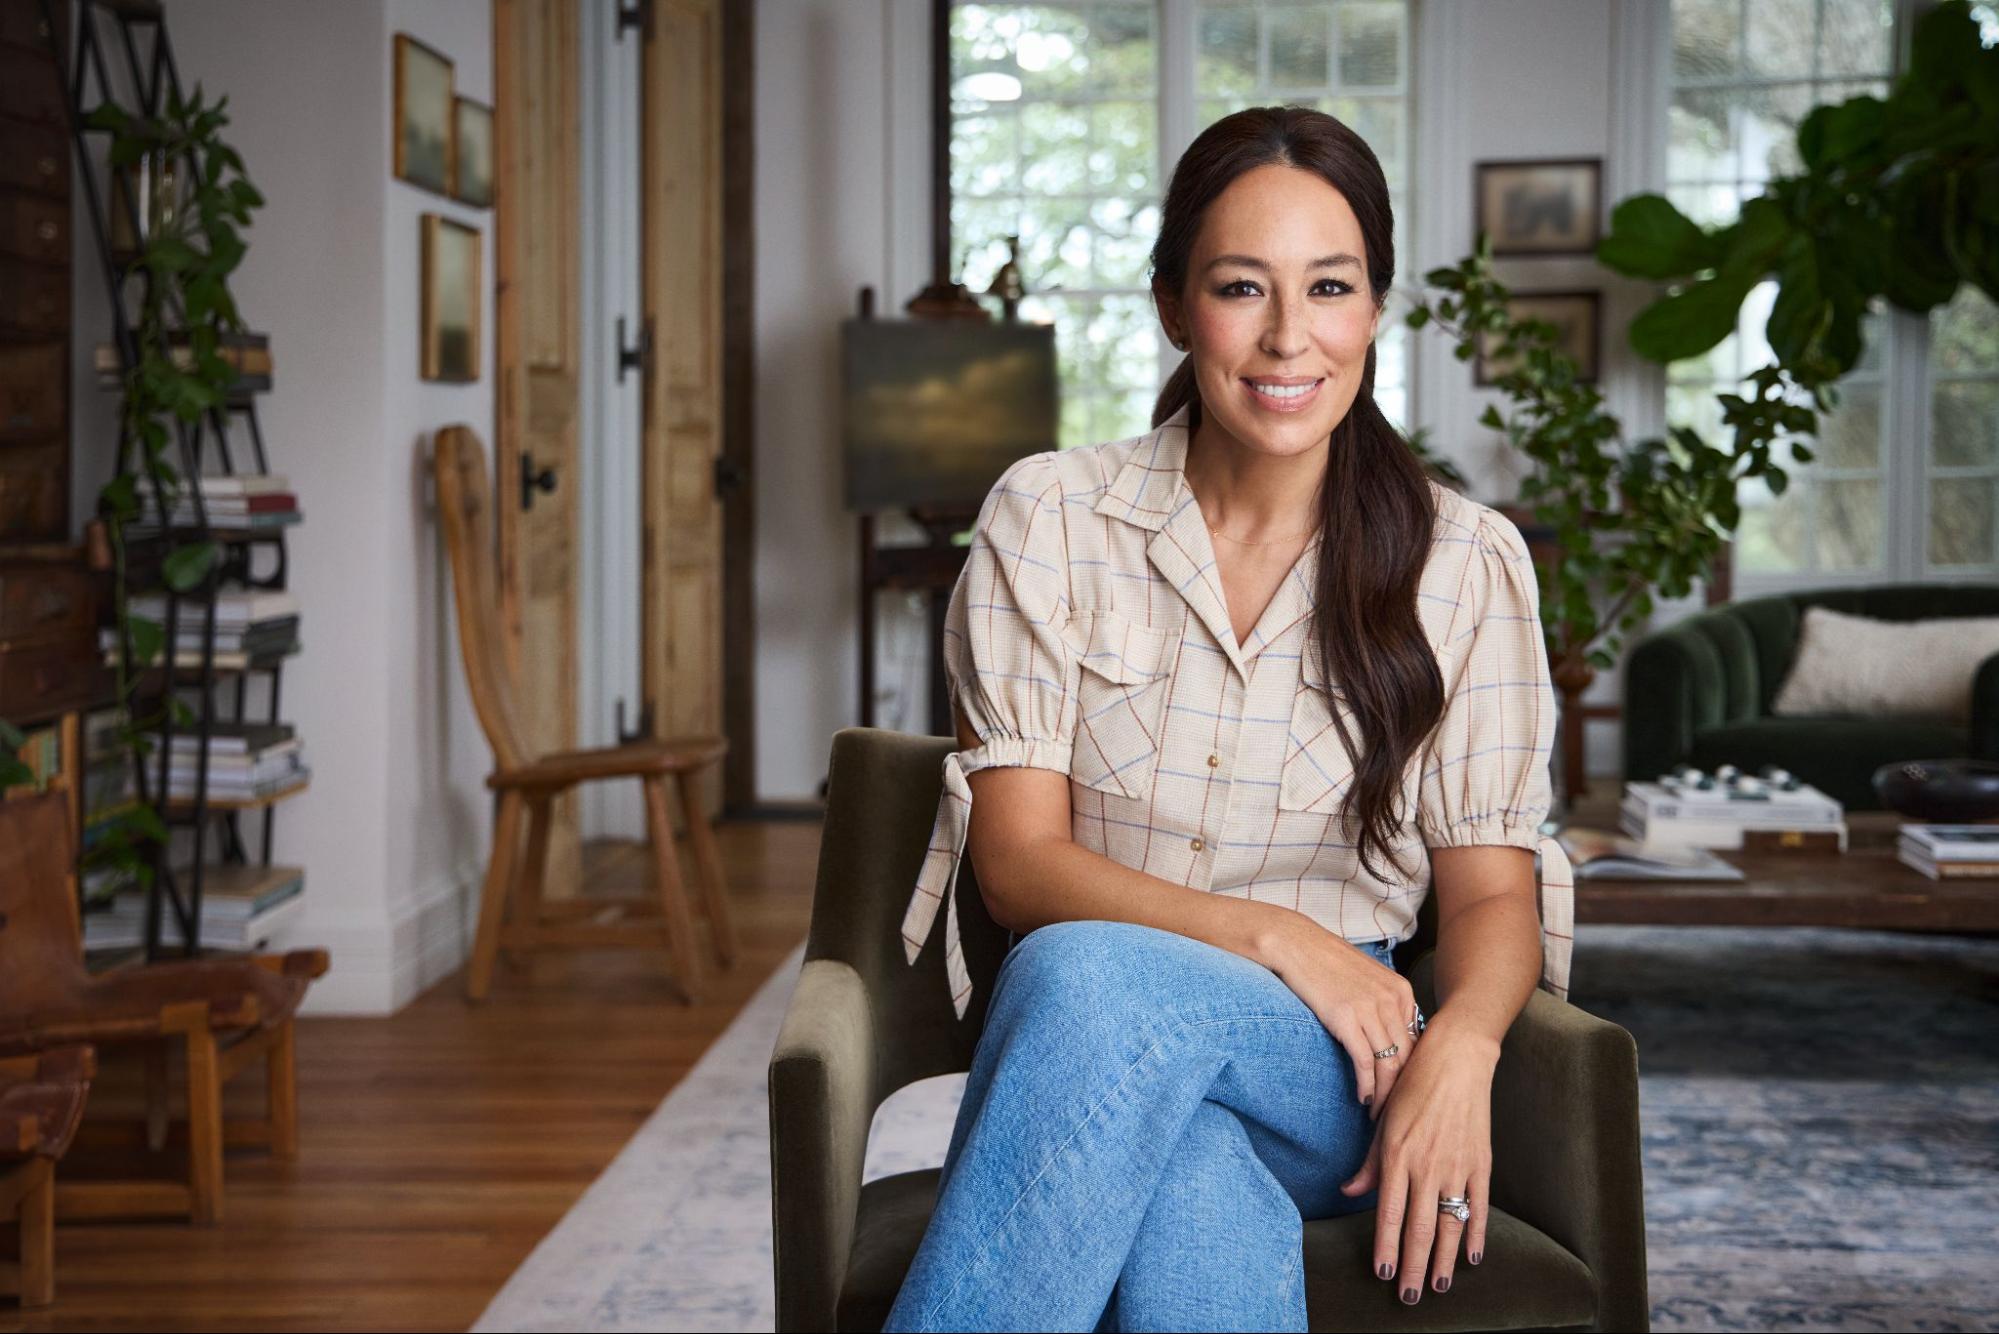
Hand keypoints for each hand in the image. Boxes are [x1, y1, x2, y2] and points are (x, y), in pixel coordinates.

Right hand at [1262, 914, 1421, 1120]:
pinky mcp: (1346, 1018)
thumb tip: (1391, 1038)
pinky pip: (1364, 1062)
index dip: (1412, 1072)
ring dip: (1384, 1095)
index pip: (1417, 1042)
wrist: (1294, 943)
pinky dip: (1366, 1086)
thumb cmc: (1326, 962)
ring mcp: (1370, 1008)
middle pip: (1408, 1057)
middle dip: (1403, 1090)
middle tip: (1395, 1111)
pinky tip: (1361, 1099)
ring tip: (1378, 1113)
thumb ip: (1384, 1003)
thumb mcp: (1367, 977)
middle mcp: (1392, 999)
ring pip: (1389, 1065)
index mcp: (1401, 990)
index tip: (1404, 1092)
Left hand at [1336, 1015, 1500, 1302]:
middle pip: (1420, 1228)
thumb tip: (1348, 1191)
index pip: (1388, 1214)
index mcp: (1397, 1156)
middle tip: (1410, 1297)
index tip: (1383, 1274)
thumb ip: (1369, 1163)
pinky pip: (1480, 1207)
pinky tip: (1472, 1257)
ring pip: (1451, 1224)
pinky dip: (1477, 1234)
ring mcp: (1457, 1166)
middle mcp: (1426, 1166)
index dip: (1386, 1247)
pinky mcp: (1482, 1163)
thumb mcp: (1383, 1121)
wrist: (1456, 1059)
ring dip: (1445, 1261)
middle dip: (1414, 1267)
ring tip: (1439, 1287)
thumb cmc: (1412, 1086)